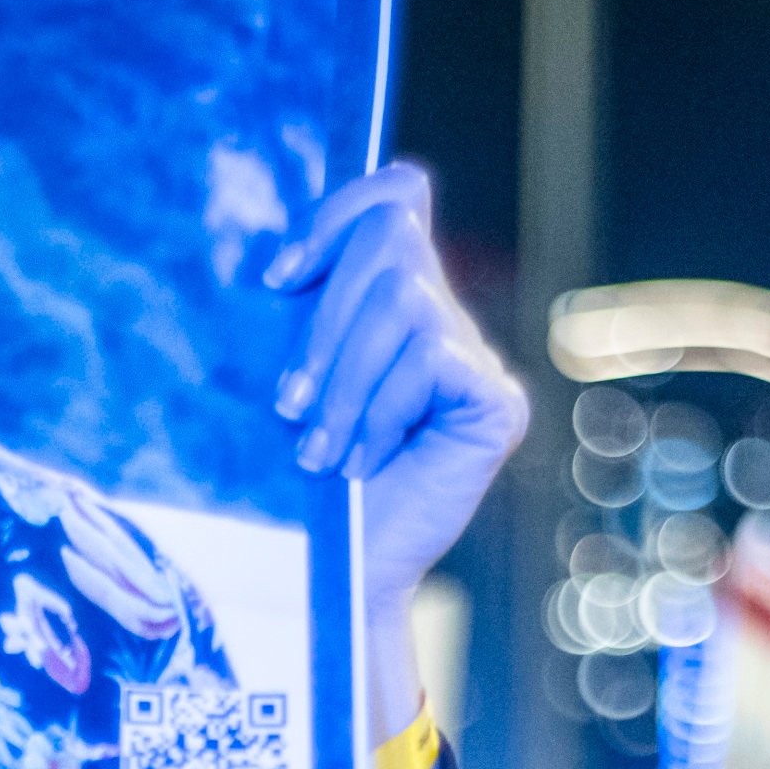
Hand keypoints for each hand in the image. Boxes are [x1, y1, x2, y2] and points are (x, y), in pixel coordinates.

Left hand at [268, 165, 526, 727]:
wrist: (336, 571)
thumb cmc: (299, 482)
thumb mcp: (290, 374)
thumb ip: (299, 306)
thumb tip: (274, 254)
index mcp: (395, 301)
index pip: (396, 197)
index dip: (338, 214)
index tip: (275, 280)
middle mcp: (445, 319)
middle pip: (393, 236)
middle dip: (324, 320)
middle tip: (288, 404)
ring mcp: (477, 360)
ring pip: (403, 299)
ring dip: (343, 379)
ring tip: (319, 450)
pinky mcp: (495, 401)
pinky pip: (428, 357)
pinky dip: (380, 408)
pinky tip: (364, 461)